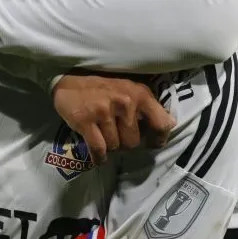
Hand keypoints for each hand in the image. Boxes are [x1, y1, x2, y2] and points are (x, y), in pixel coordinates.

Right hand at [52, 74, 176, 165]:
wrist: (66, 81)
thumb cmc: (101, 88)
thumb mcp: (128, 89)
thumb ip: (148, 105)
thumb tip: (170, 124)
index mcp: (139, 93)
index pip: (162, 124)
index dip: (158, 139)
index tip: (151, 143)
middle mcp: (124, 101)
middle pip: (134, 142)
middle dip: (124, 143)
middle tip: (115, 134)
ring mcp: (104, 111)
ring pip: (115, 147)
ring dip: (109, 146)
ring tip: (101, 134)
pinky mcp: (85, 120)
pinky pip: (99, 149)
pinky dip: (98, 157)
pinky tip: (97, 156)